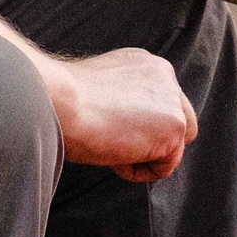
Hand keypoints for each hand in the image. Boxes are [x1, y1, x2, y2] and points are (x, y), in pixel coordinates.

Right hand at [46, 48, 198, 181]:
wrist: (58, 100)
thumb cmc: (62, 102)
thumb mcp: (99, 93)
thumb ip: (123, 102)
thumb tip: (128, 129)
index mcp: (145, 64)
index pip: (159, 104)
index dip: (137, 126)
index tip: (107, 128)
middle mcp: (165, 75)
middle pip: (179, 123)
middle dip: (153, 142)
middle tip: (113, 143)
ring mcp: (173, 100)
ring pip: (173, 146)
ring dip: (142, 156)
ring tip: (109, 145)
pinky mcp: (174, 126)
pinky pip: (165, 166)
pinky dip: (139, 171)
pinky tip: (114, 155)